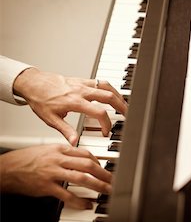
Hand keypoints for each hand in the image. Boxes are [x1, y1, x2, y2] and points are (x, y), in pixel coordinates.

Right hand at [0, 144, 111, 208]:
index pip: (86, 153)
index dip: (99, 161)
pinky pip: (67, 195)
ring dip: (98, 185)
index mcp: (60, 149)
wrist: (6, 169)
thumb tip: (81, 158)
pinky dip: (79, 200)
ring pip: (81, 178)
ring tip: (107, 191)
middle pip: (88, 164)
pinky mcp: (47, 187)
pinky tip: (87, 204)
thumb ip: (65, 153)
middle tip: (113, 180)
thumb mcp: (47, 149)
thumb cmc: (26, 159)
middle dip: (104, 173)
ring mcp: (53, 173)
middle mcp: (58, 159)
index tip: (105, 168)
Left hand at [13, 68, 127, 145]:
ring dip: (118, 96)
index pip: (99, 113)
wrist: (32, 83)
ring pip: (107, 87)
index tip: (106, 132)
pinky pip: (100, 82)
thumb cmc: (40, 100)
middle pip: (109, 97)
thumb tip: (75, 142)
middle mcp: (81, 91)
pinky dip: (110, 88)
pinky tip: (112, 94)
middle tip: (127, 115)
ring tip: (124, 104)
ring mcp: (83, 84)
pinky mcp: (82, 80)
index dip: (106, 124)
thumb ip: (66, 131)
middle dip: (121, 106)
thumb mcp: (51, 119)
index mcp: (75, 102)